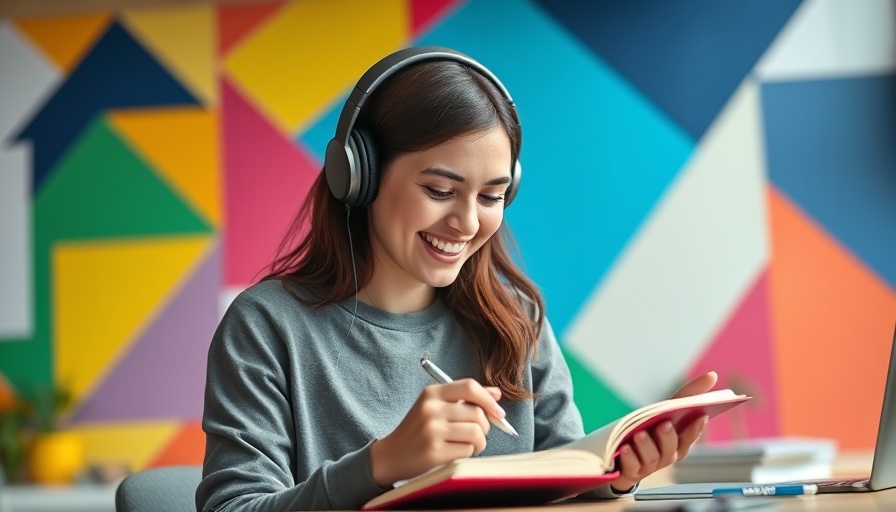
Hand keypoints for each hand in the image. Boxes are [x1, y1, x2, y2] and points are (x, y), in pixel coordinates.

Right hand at [370, 379, 505, 486]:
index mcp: (432, 393)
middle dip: (485, 426)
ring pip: (476, 432)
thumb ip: (465, 398)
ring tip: (470, 444)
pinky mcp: (434, 452)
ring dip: (480, 442)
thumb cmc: (418, 430)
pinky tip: (457, 452)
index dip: (488, 399)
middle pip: (477, 413)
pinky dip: (468, 453)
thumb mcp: (436, 407)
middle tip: (478, 433)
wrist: (390, 455)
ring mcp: (432, 430)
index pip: (469, 387)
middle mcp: (431, 409)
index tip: (499, 412)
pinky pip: (467, 450)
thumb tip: (497, 394)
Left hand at [609, 371, 717, 492]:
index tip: (701, 415)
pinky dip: (630, 458)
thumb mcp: (665, 411)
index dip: (696, 427)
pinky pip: (631, 467)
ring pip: (651, 458)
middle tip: (665, 425)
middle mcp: (666, 456)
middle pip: (671, 449)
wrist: (624, 455)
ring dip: (646, 446)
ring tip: (640, 434)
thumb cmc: (651, 429)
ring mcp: (649, 466)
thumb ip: (688, 395)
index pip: (690, 436)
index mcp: (678, 442)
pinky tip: (625, 449)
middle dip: (668, 437)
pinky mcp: (631, 472)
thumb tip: (712, 375)